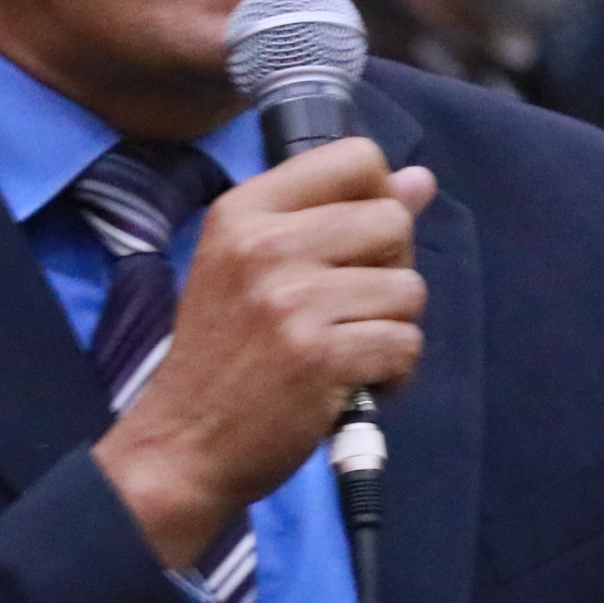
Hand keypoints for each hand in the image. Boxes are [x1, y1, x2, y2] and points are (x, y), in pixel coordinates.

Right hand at [94, 139, 435, 569]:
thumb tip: (420, 180)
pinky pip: (406, 344)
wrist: (183, 444)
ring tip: (344, 352)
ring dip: (391, 329)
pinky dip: (392, 373)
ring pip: (408, 288)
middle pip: (393, 220)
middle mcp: (265, 245)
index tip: (355, 245)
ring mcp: (291, 301)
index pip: (357, 158)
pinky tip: (351, 385)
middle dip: (390, 270)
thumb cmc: (225, 354)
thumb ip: (338, 216)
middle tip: (347, 311)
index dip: (378, 199)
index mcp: (244, 211)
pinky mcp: (319, 357)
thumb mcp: (256, 267)